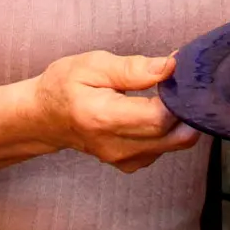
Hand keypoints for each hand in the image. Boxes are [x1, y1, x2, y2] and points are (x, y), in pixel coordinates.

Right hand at [25, 51, 199, 172]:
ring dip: (180, 120)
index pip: (159, 118)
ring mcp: (123, 159)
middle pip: (174, 135)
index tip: (176, 74)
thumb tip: (170, 66)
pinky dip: (169, 130)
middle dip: (186, 108)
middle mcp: (116, 146)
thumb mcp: (93, 64)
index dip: (177, 96)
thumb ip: (133, 68)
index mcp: (104, 118)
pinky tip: (156, 111)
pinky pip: (164, 149)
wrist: (43, 118)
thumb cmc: (64, 86)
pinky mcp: (130, 164)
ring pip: (174, 144)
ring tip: (165, 95)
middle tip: (179, 84)